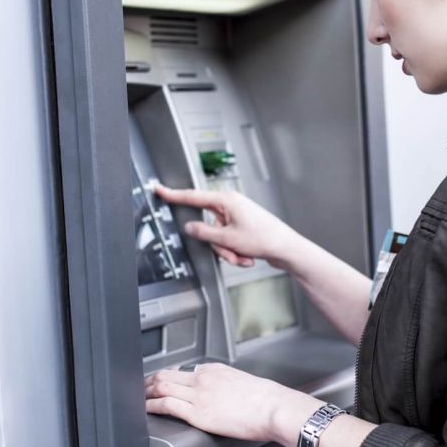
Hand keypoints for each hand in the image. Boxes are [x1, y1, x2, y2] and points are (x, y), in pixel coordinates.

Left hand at [144, 363, 324, 444]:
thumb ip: (227, 385)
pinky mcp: (198, 414)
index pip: (183, 371)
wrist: (274, 408)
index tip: (161, 381)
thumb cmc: (267, 401)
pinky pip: (167, 405)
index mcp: (215, 370)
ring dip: (147, 392)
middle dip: (150, 381)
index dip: (167, 376)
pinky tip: (145, 409)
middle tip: (142, 387)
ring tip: (140, 398)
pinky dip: (152, 405)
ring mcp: (199, 395)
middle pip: (167, 375)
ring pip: (162, 387)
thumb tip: (224, 396)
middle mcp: (204, 379)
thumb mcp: (243, 383)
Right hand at [155, 185, 298, 267]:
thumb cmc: (265, 239)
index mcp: (226, 200)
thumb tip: (190, 228)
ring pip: (218, 238)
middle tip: (231, 251)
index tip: (159, 189)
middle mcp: (231, 205)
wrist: (287, 249)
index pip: (193, 197)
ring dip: (228, 251)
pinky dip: (236, 252)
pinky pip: (229, 242)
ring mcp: (237, 217)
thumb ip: (204, 233)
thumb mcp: (228, 239)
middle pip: (207, 226)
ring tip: (243, 255)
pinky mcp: (242, 227)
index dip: (174, 195)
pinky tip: (248, 257)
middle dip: (218, 244)